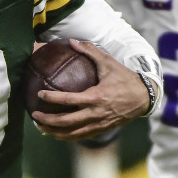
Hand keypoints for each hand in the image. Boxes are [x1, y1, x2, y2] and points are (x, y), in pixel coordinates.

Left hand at [33, 40, 149, 140]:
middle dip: (47, 120)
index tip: (40, 94)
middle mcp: (95, 113)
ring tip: (40, 127)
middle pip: (66, 122)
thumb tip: (72, 40)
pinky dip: (66, 137)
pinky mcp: (101, 130)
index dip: (52, 98)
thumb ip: (90, 51)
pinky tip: (56, 133)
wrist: (144, 98)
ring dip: (53, 132)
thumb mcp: (108, 63)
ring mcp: (98, 124)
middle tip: (34, 115)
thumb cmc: (125, 79)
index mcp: (96, 97)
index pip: (68, 100)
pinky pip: (80, 137)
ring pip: (71, 133)